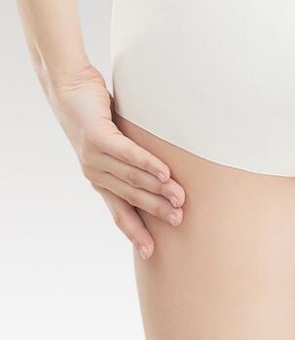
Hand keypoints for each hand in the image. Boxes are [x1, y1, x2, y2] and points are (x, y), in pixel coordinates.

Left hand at [46, 64, 184, 259]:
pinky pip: (128, 154)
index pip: (119, 212)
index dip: (135, 232)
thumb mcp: (114, 140)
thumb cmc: (96, 112)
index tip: (150, 252)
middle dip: (156, 211)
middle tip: (179, 220)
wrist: (69, 87)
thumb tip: (161, 169)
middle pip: (130, 197)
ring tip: (180, 197)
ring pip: (132, 177)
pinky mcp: (98, 137)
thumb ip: (130, 157)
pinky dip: (148, 164)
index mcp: (99, 178)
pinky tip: (165, 172)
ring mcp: (94, 156)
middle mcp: (95, 172)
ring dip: (159, 189)